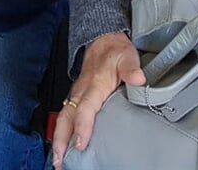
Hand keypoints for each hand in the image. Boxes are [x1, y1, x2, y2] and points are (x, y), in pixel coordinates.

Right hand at [51, 32, 145, 168]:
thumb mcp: (127, 56)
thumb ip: (131, 68)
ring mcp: (76, 95)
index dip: (82, 126)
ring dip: (59, 139)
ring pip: (63, 119)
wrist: (103, 40)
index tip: (81, 142)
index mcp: (94, 84)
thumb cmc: (115, 51)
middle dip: (62, 139)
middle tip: (60, 160)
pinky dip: (61, 133)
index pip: (85, 108)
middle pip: (66, 118)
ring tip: (59, 160)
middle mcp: (81, 92)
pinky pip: (65, 117)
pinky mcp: (76, 99)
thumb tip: (138, 78)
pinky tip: (63, 146)